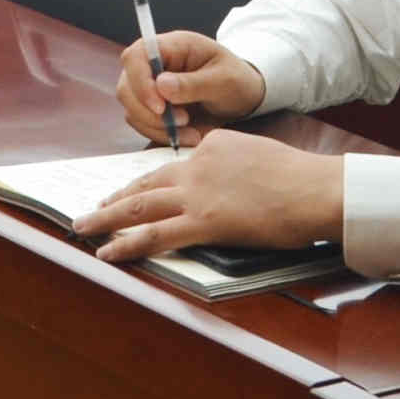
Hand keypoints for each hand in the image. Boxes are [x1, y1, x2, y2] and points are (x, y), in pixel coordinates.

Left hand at [75, 131, 343, 261]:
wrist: (315, 188)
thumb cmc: (301, 179)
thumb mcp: (260, 156)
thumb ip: (236, 167)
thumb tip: (230, 186)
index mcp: (213, 146)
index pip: (174, 165)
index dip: (150, 182)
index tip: (136, 190)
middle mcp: (198, 165)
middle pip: (146, 182)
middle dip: (117, 196)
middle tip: (94, 206)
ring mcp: (198, 193)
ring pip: (140, 206)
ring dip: (106, 218)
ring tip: (84, 226)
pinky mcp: (204, 222)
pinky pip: (154, 234)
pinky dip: (126, 245)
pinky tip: (108, 252)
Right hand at [115, 32, 266, 144]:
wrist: (245, 98)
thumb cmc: (237, 79)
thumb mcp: (224, 80)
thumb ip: (194, 83)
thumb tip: (160, 85)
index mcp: (172, 46)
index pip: (136, 55)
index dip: (140, 81)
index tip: (160, 106)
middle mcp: (155, 64)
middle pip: (127, 86)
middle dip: (148, 111)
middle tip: (182, 122)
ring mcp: (151, 87)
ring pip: (132, 109)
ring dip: (157, 127)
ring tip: (191, 133)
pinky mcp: (153, 108)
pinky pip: (143, 124)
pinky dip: (162, 135)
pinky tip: (188, 136)